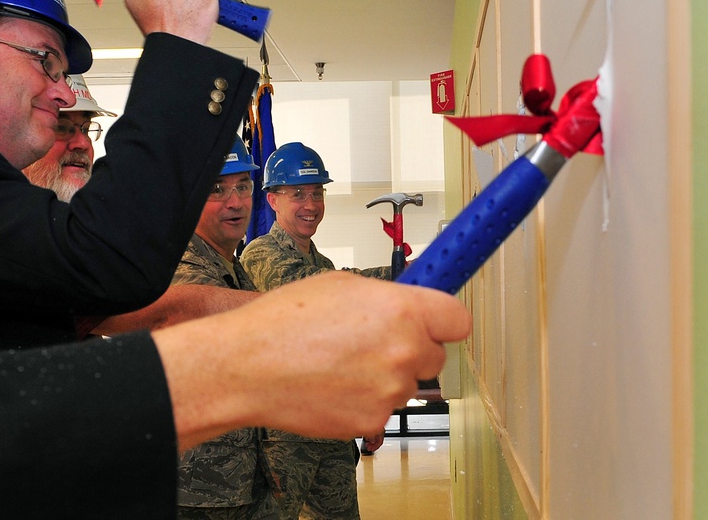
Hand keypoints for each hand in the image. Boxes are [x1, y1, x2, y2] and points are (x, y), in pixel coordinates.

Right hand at [155, 272, 471, 450]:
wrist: (249, 366)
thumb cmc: (283, 321)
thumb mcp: (341, 285)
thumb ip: (384, 297)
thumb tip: (406, 305)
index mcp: (401, 311)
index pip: (458, 320)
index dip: (444, 321)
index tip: (436, 322)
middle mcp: (403, 352)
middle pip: (435, 356)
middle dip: (411, 349)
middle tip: (373, 342)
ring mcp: (390, 391)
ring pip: (406, 384)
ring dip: (385, 376)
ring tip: (341, 363)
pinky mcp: (372, 422)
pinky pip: (381, 409)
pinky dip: (363, 401)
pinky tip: (333, 385)